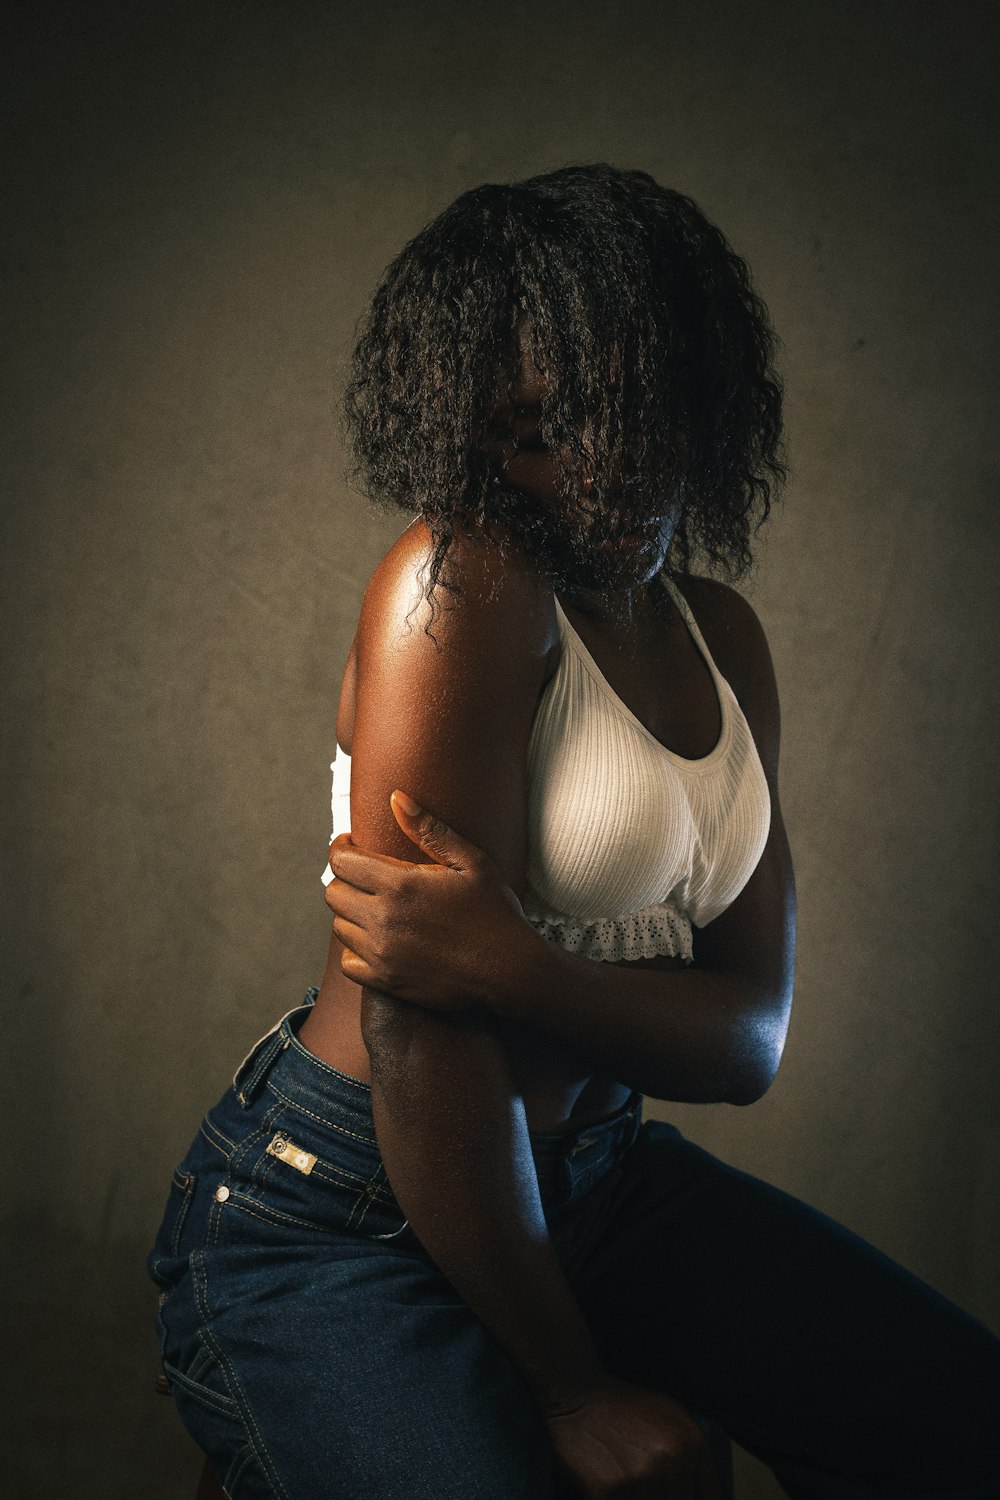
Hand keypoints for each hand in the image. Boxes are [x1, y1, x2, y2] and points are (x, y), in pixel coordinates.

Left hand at [323, 791, 536, 1009]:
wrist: (510, 969)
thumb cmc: (494, 912)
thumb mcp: (471, 862)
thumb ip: (429, 830)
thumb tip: (396, 798)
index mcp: (400, 884)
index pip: (341, 860)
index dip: (342, 847)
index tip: (353, 846)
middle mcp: (383, 919)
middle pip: (333, 892)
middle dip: (346, 879)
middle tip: (367, 877)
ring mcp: (382, 953)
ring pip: (339, 926)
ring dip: (351, 914)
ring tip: (377, 907)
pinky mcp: (386, 981)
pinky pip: (348, 962)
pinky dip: (356, 950)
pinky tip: (378, 940)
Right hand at [543, 1375, 724, 1499]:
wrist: (576, 1394)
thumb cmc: (624, 1407)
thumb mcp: (670, 1416)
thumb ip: (691, 1455)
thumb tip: (706, 1495)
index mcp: (693, 1445)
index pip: (712, 1499)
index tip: (676, 1494)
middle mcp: (673, 1461)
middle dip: (660, 1498)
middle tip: (643, 1484)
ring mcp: (641, 1477)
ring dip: (635, 1499)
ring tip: (626, 1483)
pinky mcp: (609, 1491)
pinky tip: (606, 1487)